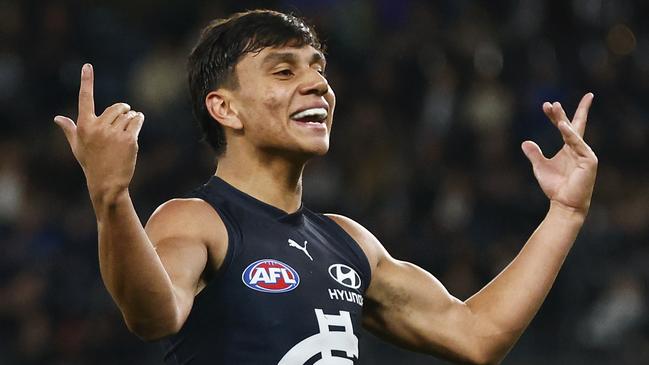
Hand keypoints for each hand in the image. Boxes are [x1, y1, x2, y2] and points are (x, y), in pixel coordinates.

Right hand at [54, 64, 144, 201]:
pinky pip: (137, 122)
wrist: (107, 183)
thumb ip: (70, 129)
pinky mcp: (129, 140)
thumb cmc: (91, 164)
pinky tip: (137, 123)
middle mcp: (98, 127)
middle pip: (116, 107)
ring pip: (129, 115)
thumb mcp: (77, 147)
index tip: (87, 66)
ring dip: (132, 117)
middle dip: (123, 111)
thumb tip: (57, 118)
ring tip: (129, 128)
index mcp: (84, 126)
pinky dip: (139, 121)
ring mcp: (114, 133)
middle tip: (123, 119)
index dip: (86, 81)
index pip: (85, 99)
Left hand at [521, 93, 597, 215]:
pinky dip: (570, 135)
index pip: (565, 126)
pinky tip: (562, 125)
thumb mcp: (540, 167)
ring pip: (573, 132)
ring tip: (554, 108)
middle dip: (561, 113)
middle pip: (571, 125)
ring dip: (563, 120)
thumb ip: (534, 154)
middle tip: (550, 103)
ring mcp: (585, 153)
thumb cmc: (555, 187)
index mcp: (569, 148)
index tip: (547, 104)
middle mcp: (578, 148)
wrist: (564, 204)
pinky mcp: (589, 160)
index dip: (556, 115)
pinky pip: (578, 144)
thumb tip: (525, 142)